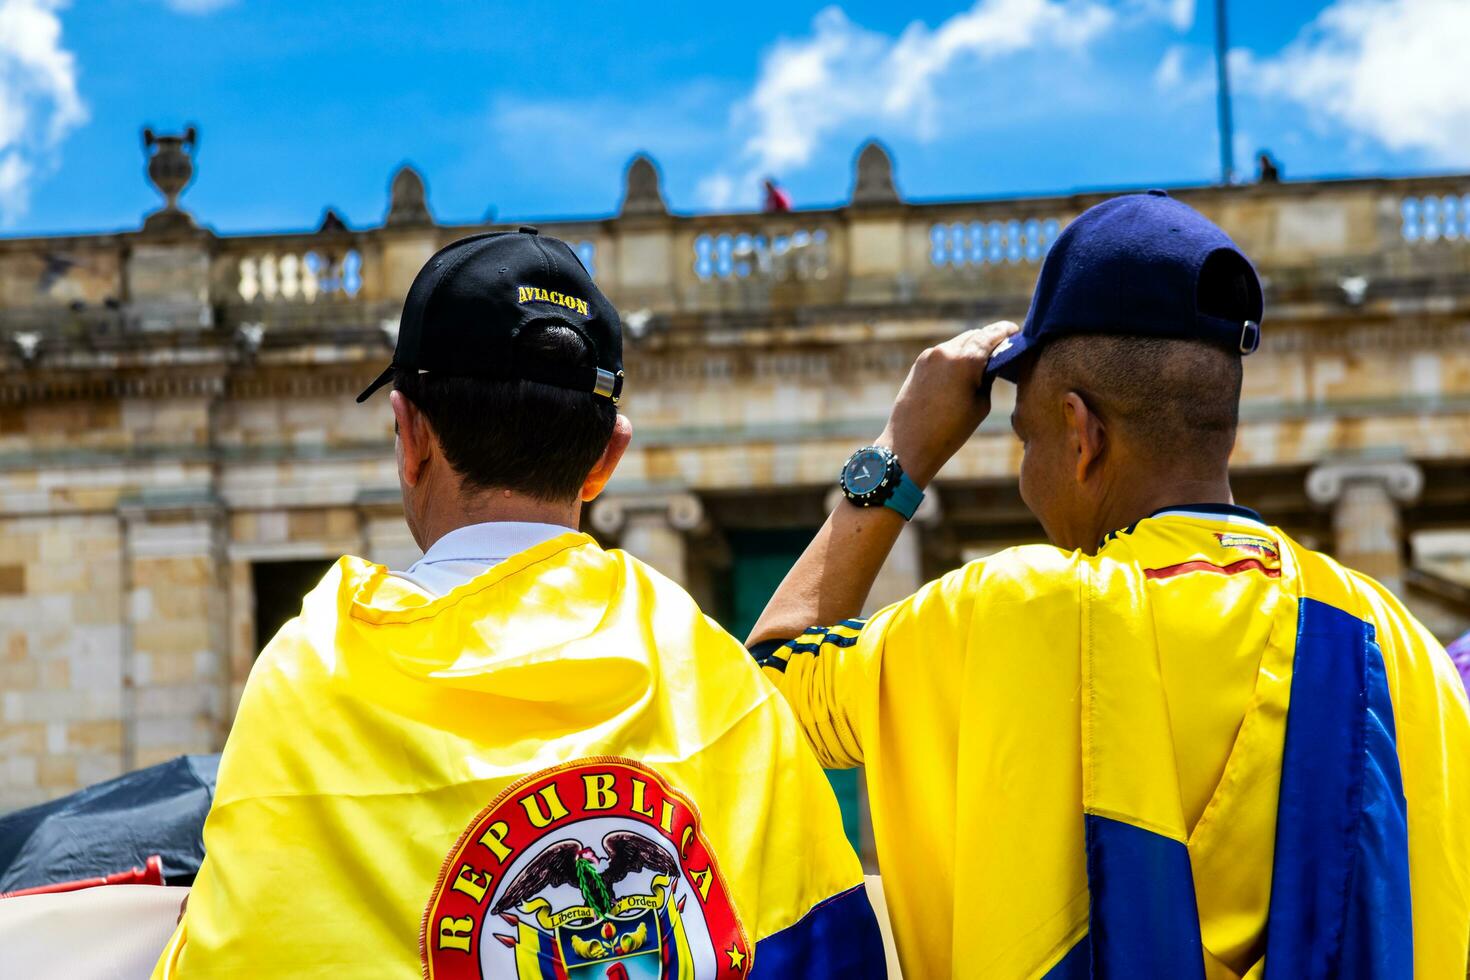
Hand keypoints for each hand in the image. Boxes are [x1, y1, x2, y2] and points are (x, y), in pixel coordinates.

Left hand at [877, 321, 1019, 486]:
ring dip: (972, 348)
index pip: (991, 334)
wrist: (909, 444)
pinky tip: (963, 370)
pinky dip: (956, 356)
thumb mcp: (981, 404)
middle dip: (990, 340)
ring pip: (958, 342)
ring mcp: (929, 355)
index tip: (1016, 331)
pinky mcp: (919, 363)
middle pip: (975, 335)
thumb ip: (988, 377)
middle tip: (1004, 349)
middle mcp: (946, 351)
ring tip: (983, 362)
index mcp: (965, 359)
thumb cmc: (950, 430)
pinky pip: (944, 352)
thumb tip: (991, 363)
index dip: (1006, 331)